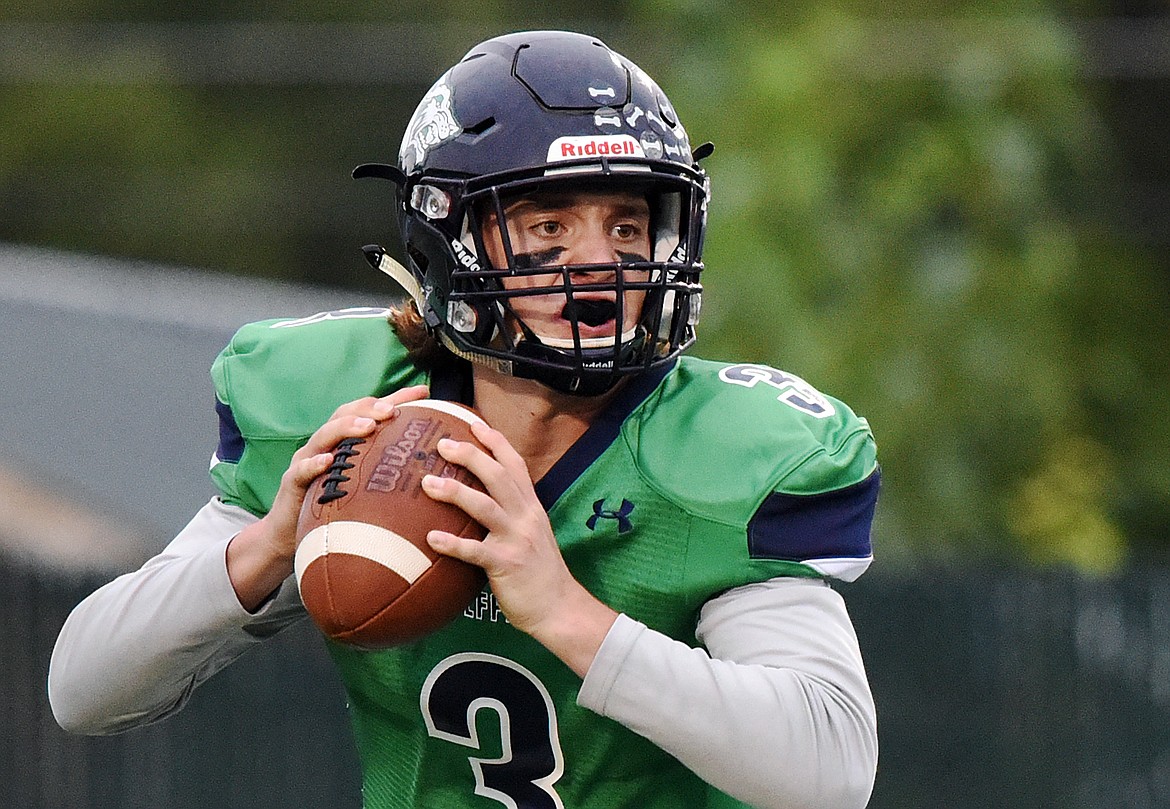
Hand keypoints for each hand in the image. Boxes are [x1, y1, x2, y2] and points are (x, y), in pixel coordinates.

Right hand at [227, 384, 430, 609]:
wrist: (291, 536)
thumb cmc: (336, 511)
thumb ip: (390, 475)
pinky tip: (327, 461)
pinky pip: (300, 470)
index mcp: (347, 443)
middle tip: (392, 410)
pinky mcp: (292, 484)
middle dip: (370, 407)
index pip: (371, 412)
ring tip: (368, 426)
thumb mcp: (366, 489)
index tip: (424, 392)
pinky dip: (314, 464)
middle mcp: (327, 445)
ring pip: (324, 435)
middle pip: (346, 414)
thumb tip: (437, 473)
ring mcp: (307, 461)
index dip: (396, 399)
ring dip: (346, 428)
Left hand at [422, 421, 617, 675]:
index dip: (495, 442)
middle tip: (442, 444)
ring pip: (485, 507)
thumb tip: (478, 500)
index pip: (515, 465)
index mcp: (531, 507)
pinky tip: (430, 539)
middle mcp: (526, 517)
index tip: (473, 423)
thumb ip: (510, 515)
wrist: (559, 608)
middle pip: (499, 476)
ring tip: (427, 483)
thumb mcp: (531, 534)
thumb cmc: (539, 573)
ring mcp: (517, 540)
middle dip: (471, 455)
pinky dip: (452, 544)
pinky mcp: (507, 565)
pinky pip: (476, 551)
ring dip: (455, 492)